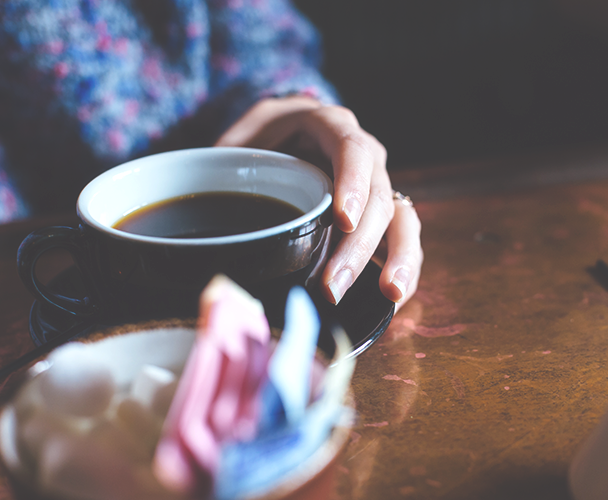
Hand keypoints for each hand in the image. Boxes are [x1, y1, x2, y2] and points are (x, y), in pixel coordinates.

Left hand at [215, 96, 422, 308]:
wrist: (283, 139)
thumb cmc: (260, 141)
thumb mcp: (241, 136)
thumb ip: (226, 157)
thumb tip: (202, 193)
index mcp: (332, 127)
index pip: (352, 150)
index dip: (352, 183)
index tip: (343, 220)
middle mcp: (365, 155)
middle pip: (377, 196)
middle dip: (359, 245)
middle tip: (334, 287)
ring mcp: (377, 185)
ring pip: (403, 218)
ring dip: (398, 258)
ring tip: (390, 293)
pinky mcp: (381, 214)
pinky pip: (404, 238)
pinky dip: (405, 266)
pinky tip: (396, 297)